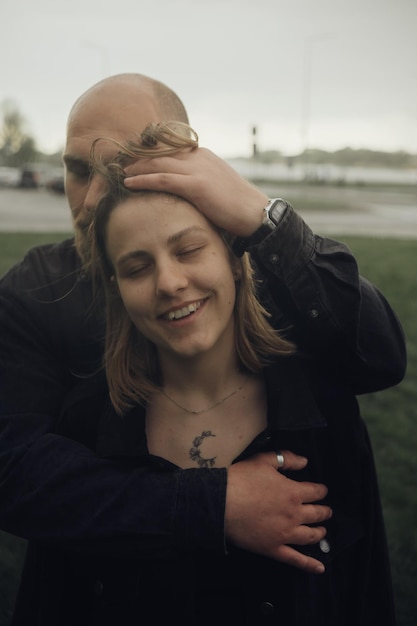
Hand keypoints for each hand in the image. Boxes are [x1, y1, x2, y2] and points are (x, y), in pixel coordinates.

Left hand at [124, 147, 268, 237]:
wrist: (256, 213)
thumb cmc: (237, 207)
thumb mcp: (215, 187)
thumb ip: (198, 183)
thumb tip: (184, 193)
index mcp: (203, 156)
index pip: (170, 150)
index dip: (149, 154)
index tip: (133, 160)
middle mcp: (199, 157)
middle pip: (160, 153)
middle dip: (138, 158)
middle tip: (119, 164)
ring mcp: (197, 169)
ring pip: (158, 163)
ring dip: (135, 168)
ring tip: (120, 173)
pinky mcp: (196, 185)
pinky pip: (163, 179)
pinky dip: (143, 180)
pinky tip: (129, 183)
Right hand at [225, 451, 331, 573]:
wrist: (222, 502)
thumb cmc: (242, 479)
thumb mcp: (264, 460)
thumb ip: (286, 458)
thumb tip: (305, 462)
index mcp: (293, 492)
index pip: (315, 492)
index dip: (321, 490)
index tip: (322, 490)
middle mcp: (294, 515)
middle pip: (316, 514)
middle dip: (324, 512)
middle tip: (326, 511)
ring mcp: (285, 534)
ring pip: (310, 536)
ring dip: (320, 533)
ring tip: (322, 531)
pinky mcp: (273, 549)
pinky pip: (295, 559)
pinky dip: (309, 565)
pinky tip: (319, 568)